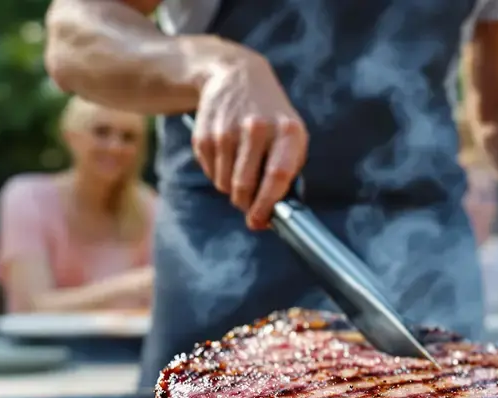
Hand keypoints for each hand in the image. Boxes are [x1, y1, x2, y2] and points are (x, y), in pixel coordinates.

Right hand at [191, 54, 308, 229]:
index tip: (260, 221)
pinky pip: (211, 173)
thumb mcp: (292, 135)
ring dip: (233, 190)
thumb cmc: (272, 117)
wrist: (237, 76)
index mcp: (286, 131)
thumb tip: (274, 214)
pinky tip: (228, 157)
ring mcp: (227, 131)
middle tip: (250, 207)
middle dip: (247, 204)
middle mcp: (256, 129)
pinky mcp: (205, 134)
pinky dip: (219, 175)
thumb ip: (288, 172)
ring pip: (226, 184)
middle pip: (245, 186)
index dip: (267, 205)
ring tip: (242, 171)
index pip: (276, 176)